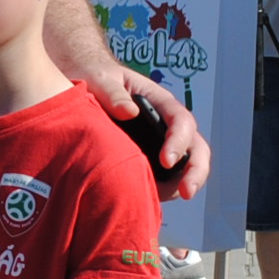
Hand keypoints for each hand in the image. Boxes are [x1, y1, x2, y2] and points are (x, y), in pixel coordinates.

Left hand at [84, 65, 209, 199]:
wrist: (82, 87)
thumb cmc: (95, 78)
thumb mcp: (99, 79)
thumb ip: (111, 93)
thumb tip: (130, 112)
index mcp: (159, 101)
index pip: (180, 120)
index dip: (178, 141)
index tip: (166, 161)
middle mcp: (167, 124)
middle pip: (195, 147)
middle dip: (195, 171)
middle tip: (185, 192)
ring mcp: (162, 143)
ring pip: (186, 166)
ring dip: (180, 185)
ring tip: (159, 199)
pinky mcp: (150, 160)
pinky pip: (166, 179)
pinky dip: (163, 191)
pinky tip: (147, 200)